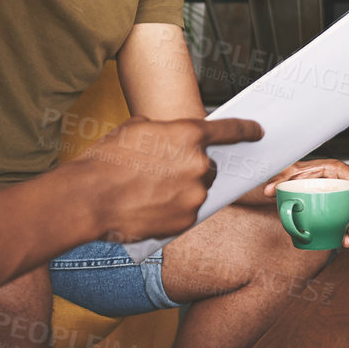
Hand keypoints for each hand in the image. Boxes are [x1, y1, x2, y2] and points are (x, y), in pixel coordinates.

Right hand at [76, 117, 262, 243]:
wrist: (90, 197)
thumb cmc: (107, 160)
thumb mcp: (135, 128)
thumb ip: (164, 131)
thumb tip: (169, 138)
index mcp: (188, 135)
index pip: (230, 130)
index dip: (246, 130)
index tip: (258, 131)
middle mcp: (199, 164)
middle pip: (208, 167)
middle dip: (190, 168)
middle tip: (161, 172)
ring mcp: (195, 194)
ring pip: (197, 190)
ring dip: (181, 190)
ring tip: (148, 191)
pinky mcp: (188, 219)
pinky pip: (187, 212)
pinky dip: (173, 210)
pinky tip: (149, 207)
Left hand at [264, 159, 348, 246]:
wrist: (293, 179)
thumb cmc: (297, 171)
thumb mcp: (289, 172)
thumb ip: (279, 178)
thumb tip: (269, 190)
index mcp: (335, 170)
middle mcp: (341, 182)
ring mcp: (342, 195)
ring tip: (348, 239)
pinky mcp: (339, 206)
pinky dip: (348, 230)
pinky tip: (344, 240)